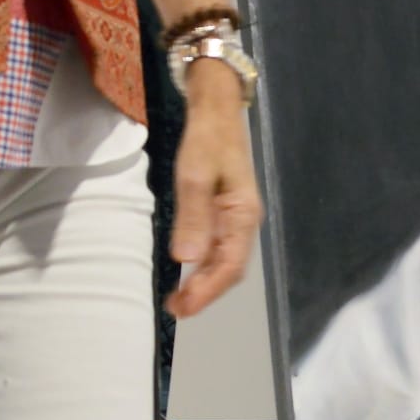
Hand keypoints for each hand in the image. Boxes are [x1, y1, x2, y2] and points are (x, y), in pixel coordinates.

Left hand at [166, 66, 262, 317]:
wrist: (216, 110)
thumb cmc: (207, 140)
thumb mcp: (195, 175)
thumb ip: (192, 218)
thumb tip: (185, 260)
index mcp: (244, 215)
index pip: (230, 266)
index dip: (207, 291)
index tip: (183, 307)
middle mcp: (244, 221)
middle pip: (230, 268)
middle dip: (205, 293)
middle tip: (174, 308)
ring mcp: (235, 218)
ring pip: (224, 261)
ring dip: (203, 283)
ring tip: (177, 298)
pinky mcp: (224, 212)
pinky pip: (216, 248)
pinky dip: (202, 265)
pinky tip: (185, 271)